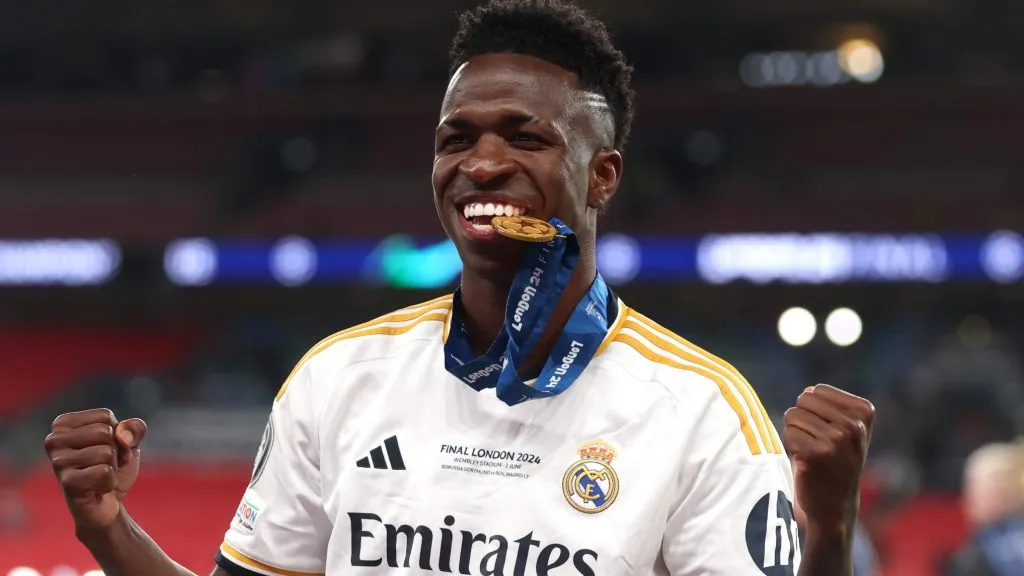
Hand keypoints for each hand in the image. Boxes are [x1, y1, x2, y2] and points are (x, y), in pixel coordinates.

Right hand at [44, 409, 147, 529]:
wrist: (109, 505)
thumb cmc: (114, 467)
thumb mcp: (130, 441)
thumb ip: (135, 428)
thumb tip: (122, 436)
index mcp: (63, 424)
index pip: (105, 416)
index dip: (117, 435)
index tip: (107, 449)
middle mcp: (53, 440)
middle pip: (105, 433)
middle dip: (115, 452)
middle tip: (104, 466)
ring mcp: (57, 462)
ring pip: (106, 452)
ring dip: (112, 468)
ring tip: (99, 477)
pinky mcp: (66, 483)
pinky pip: (104, 472)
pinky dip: (110, 482)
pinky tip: (97, 489)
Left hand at [783, 384, 873, 532]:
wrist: (835, 505)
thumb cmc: (835, 460)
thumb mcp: (848, 427)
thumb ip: (830, 403)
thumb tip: (808, 391)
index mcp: (864, 411)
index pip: (817, 390)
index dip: (814, 410)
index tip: (829, 432)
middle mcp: (854, 424)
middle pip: (803, 400)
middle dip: (802, 419)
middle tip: (817, 443)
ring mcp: (837, 439)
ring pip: (792, 415)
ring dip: (795, 433)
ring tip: (812, 452)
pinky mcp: (816, 454)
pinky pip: (787, 434)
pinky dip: (790, 446)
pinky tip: (806, 461)